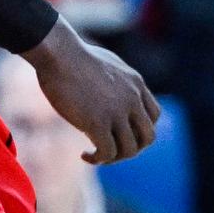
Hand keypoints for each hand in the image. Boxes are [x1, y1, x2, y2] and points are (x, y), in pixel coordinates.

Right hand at [23, 19, 160, 163]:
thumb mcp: (107, 64)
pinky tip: (86, 155)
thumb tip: (110, 91)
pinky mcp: (97, 122)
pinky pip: (107, 153)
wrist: (60, 54)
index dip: (139, 130)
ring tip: (96, 155)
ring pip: (130, 149)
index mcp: (136, 84)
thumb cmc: (74, 56)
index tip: (119, 132)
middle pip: (148, 137)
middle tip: (111, 149)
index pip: (153, 115)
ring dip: (114, 158)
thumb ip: (115, 80)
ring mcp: (117, 111)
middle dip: (131, 148)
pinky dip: (98, 159)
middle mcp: (132, 99)